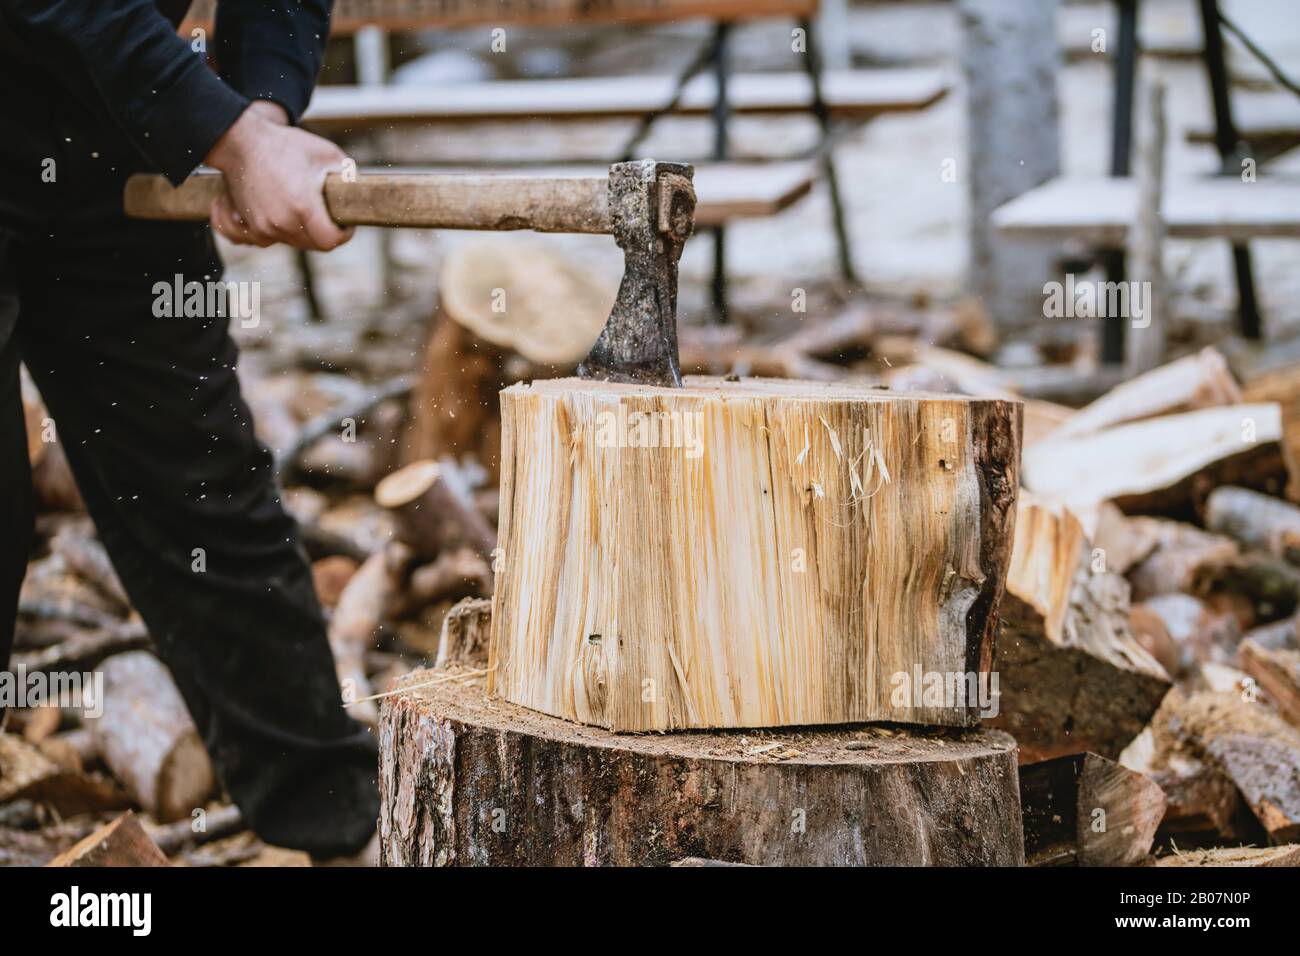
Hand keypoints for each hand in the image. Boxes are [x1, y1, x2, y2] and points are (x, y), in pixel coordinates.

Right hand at [205, 101, 353, 250]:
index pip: (330, 241)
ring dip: (303, 232)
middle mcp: (281, 222)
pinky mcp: (250, 227)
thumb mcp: (328, 154)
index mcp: (302, 206)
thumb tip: (361, 196)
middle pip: (313, 245)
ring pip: (294, 243)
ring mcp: (262, 228)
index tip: (344, 223)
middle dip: (324, 233)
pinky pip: (272, 242)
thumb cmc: (287, 145)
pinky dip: (280, 233)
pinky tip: (284, 215)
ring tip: (303, 208)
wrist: (242, 142)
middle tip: (326, 213)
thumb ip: (349, 177)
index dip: (343, 235)